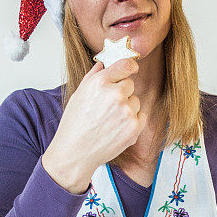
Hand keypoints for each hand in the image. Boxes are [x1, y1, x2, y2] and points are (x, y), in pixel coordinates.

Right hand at [42, 57, 145, 192]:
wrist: (75, 153)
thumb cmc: (74, 124)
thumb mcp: (79, 94)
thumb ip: (93, 76)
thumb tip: (104, 63)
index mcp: (100, 83)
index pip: (125, 64)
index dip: (130, 66)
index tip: (132, 68)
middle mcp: (115, 94)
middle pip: (130, 84)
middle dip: (122, 92)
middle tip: (108, 107)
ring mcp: (127, 111)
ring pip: (135, 101)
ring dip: (127, 108)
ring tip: (110, 120)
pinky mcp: (135, 127)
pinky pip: (141, 116)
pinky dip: (133, 121)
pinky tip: (117, 128)